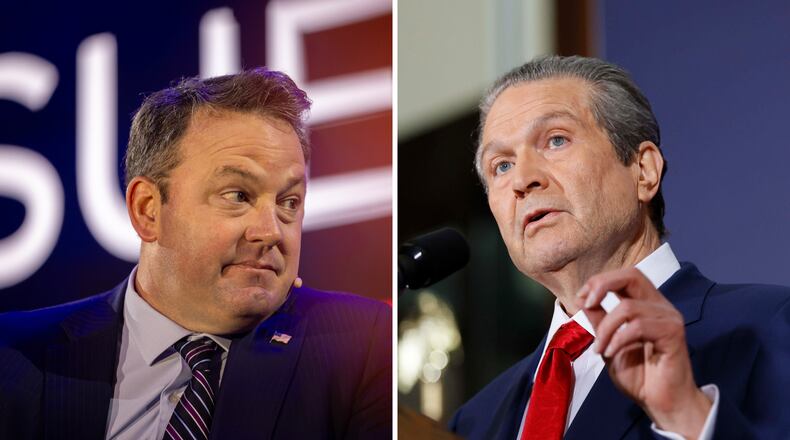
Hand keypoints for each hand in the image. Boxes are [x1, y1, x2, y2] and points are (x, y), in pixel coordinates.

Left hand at [577, 268, 710, 438]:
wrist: (660, 402)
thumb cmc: (639, 375)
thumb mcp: (608, 343)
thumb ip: (599, 321)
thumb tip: (583, 299)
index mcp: (646, 305)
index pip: (625, 276)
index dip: (600, 281)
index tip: (581, 298)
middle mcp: (660, 306)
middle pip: (632, 275)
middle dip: (602, 285)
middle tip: (586, 303)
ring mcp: (669, 318)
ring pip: (627, 307)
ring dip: (605, 329)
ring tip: (600, 348)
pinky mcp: (673, 333)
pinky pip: (637, 327)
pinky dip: (618, 339)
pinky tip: (611, 352)